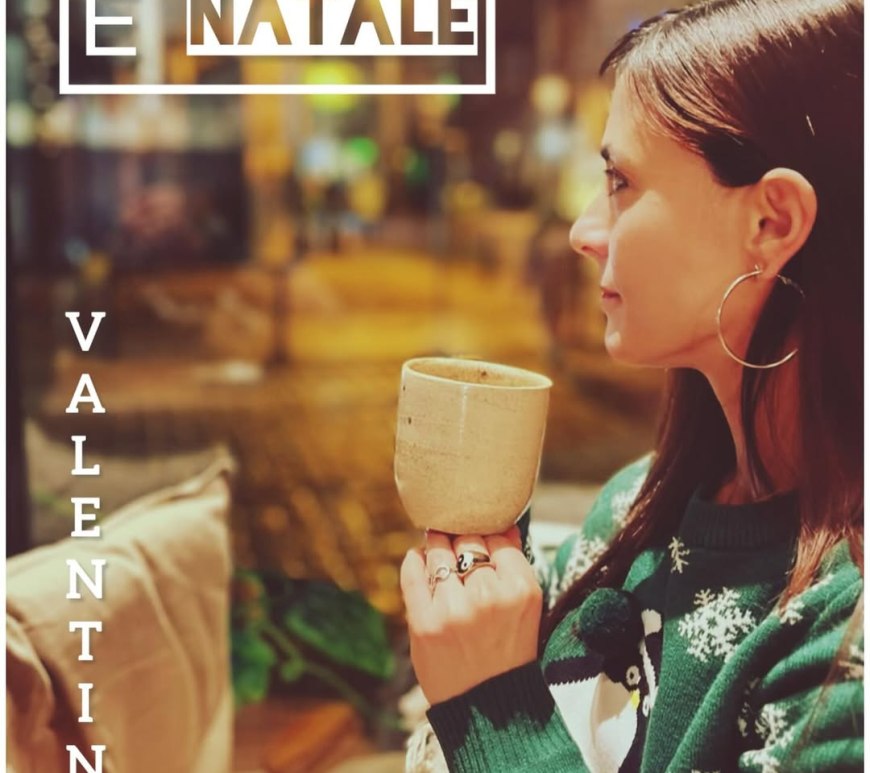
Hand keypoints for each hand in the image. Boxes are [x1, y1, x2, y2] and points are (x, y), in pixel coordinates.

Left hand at [399, 526, 542, 705]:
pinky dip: (414, 561)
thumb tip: (503, 526)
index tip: (480, 539)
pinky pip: (413, 573)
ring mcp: (454, 609)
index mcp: (521, 590)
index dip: (488, 535)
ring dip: (437, 548)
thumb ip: (514, 565)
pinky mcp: (424, 623)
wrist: (488, 707)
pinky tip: (418, 559)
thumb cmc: (507, 653)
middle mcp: (488, 596)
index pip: (498, 538)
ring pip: (439, 553)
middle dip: (462, 539)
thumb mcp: (526, 608)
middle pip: (468, 540)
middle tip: (458, 545)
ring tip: (439, 554)